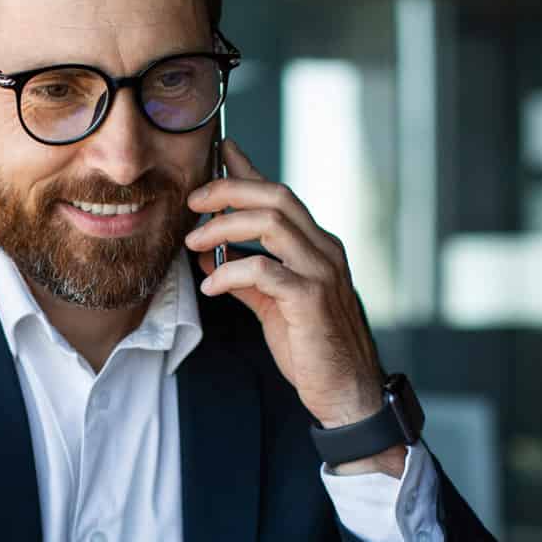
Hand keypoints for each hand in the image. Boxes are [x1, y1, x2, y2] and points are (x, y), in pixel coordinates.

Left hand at [186, 141, 403, 473]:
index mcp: (317, 247)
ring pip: (271, 223)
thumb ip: (247, 278)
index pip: (281, 196)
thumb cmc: (313, 348)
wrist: (347, 391)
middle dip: (230, 190)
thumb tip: (210, 257)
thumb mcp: (274, 305)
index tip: (221, 151)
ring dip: (224, 227)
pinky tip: (211, 285)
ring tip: (194, 242)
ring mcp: (321, 273)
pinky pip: (264, 270)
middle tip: (194, 202)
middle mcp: (324, 250)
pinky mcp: (311, 300)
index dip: (249, 171)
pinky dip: (230, 273)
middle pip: (276, 197)